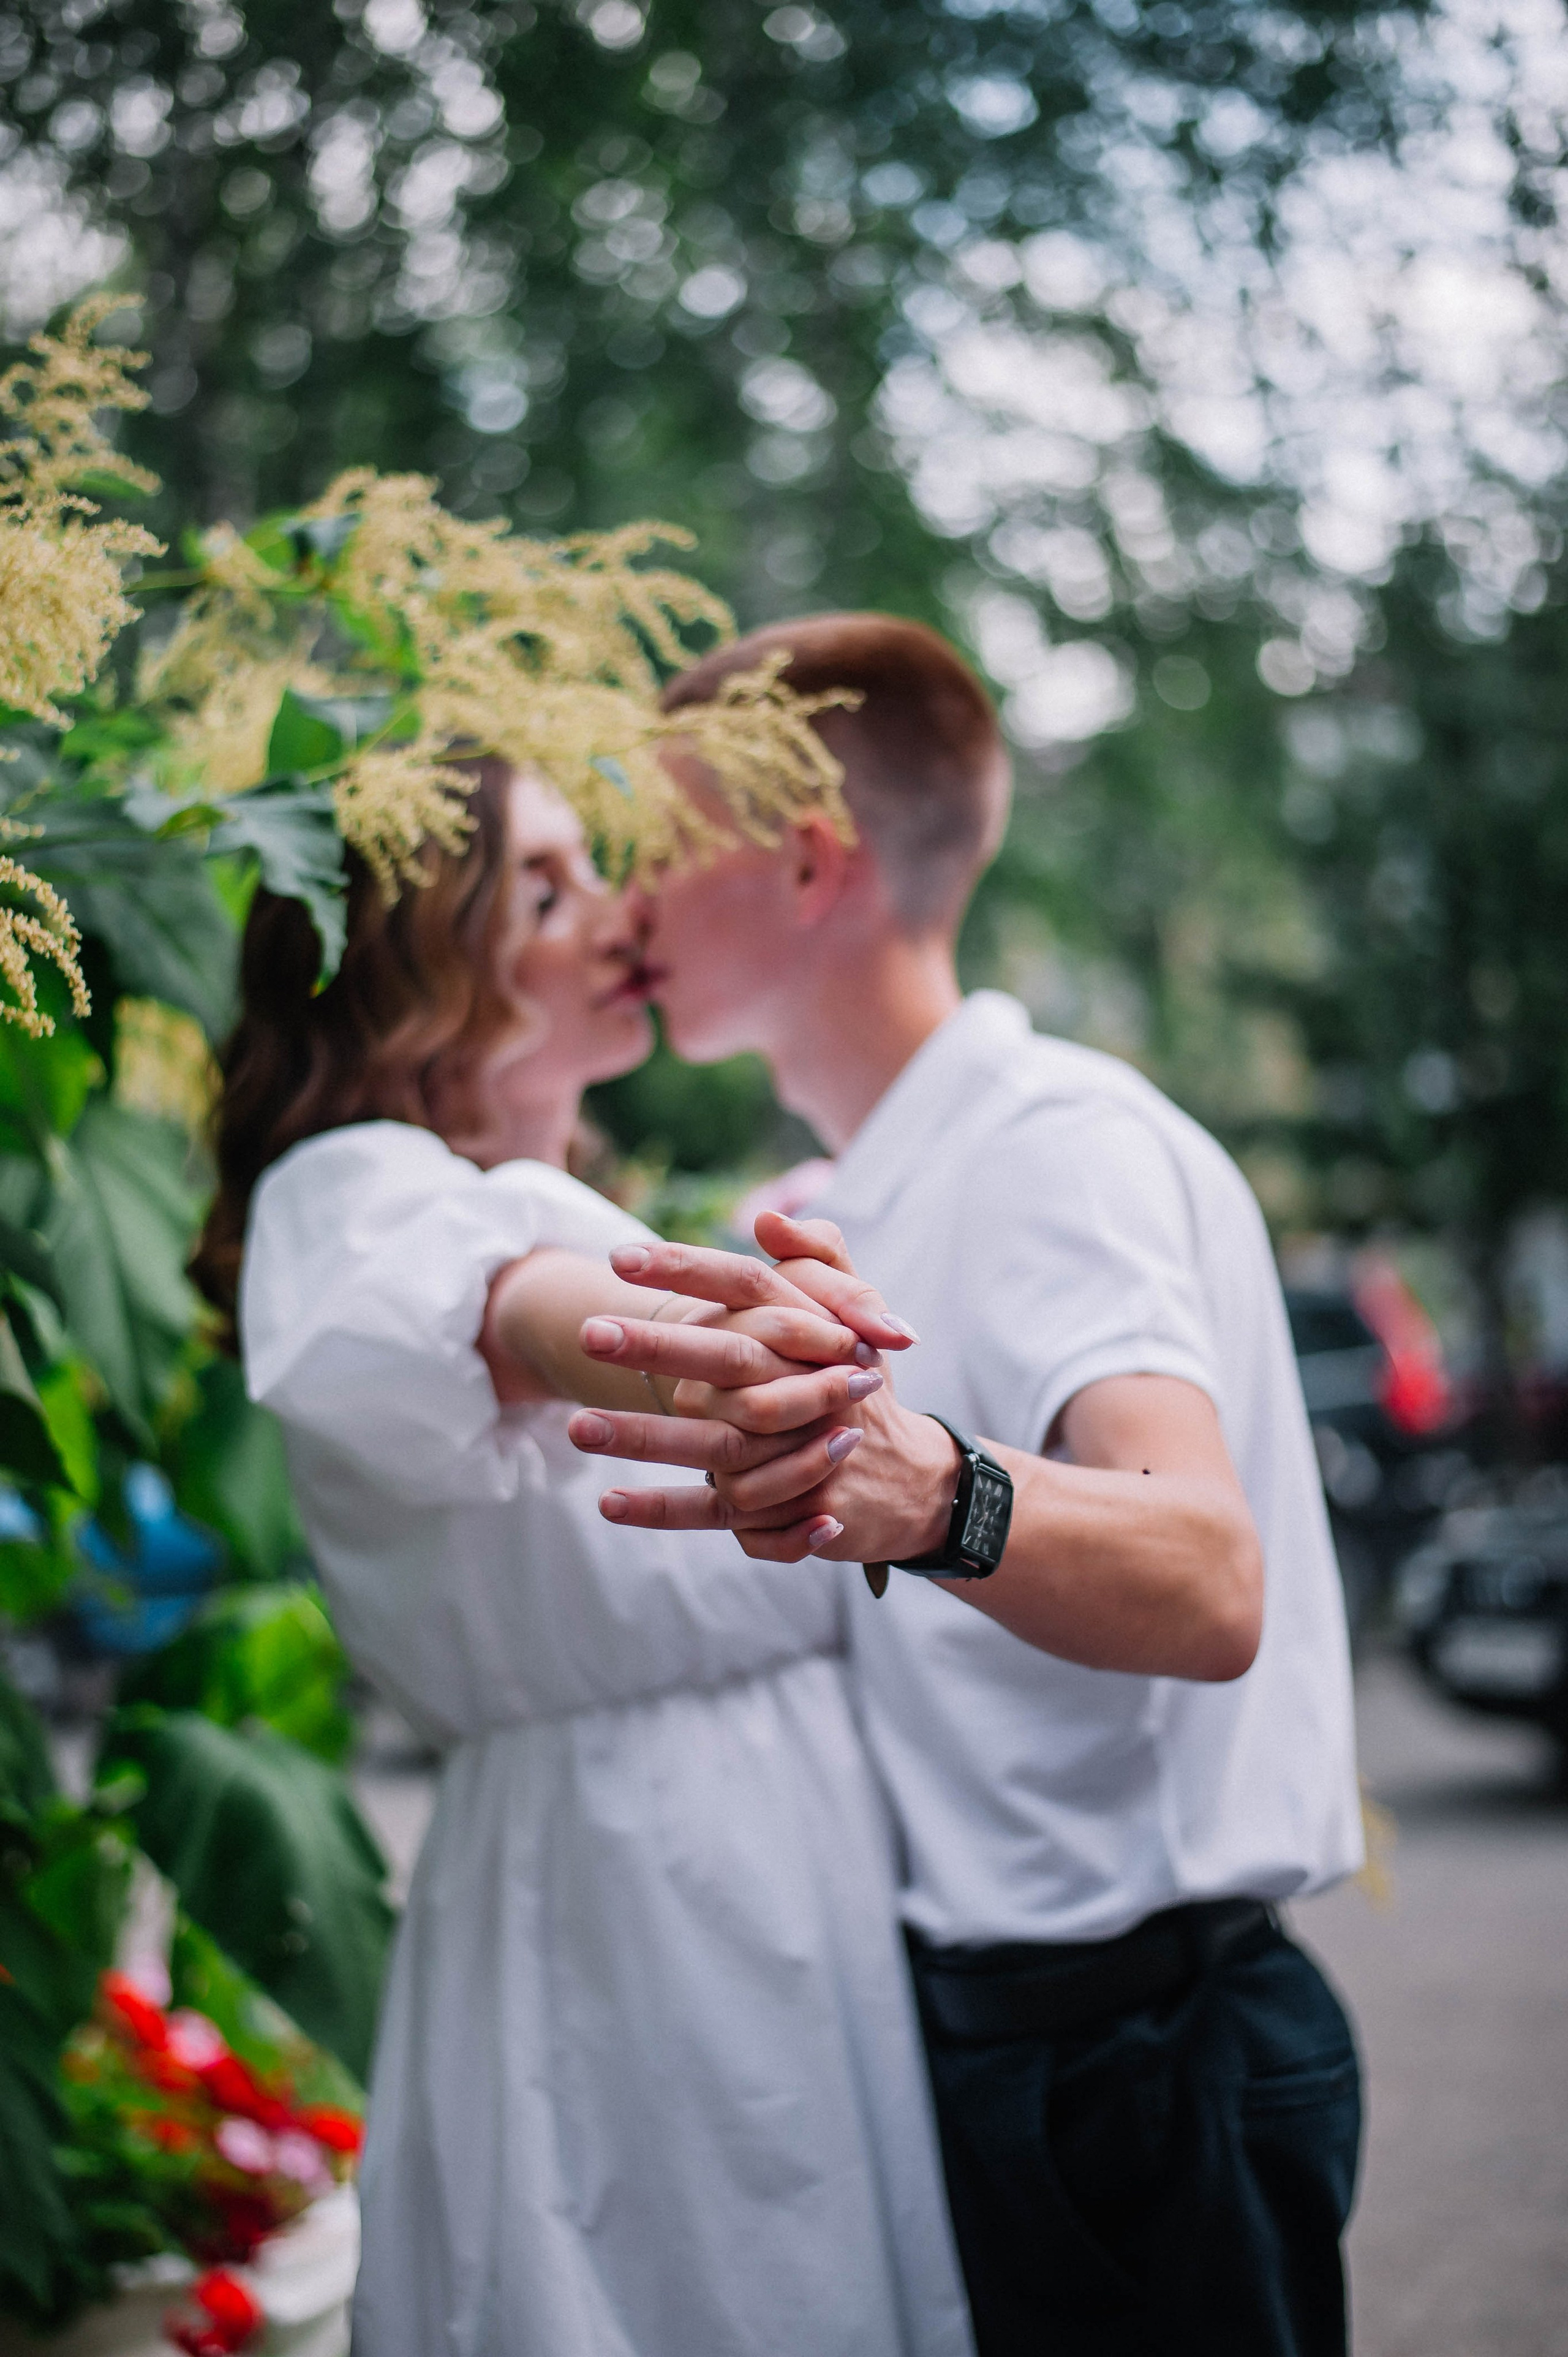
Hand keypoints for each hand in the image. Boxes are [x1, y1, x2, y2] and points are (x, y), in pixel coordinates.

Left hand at [567, 1231, 899, 1493]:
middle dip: (656, 1349)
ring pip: (714, 1443)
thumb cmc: (859, 1379)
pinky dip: (661, 1510)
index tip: (620, 1257)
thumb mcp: (855, 1310)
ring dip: (644, 1437)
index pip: (748, 1286)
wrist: (908, 1478)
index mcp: (816, 1331)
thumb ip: (818, 1254)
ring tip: (576, 1426)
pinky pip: (718, 1511)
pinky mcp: (789, 1508)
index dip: (687, 1269)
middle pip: (728, 1361)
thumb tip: (767, 1220)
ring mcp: (801, 1453)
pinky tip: (608, 1503)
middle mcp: (810, 1388)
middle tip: (587, 1334)